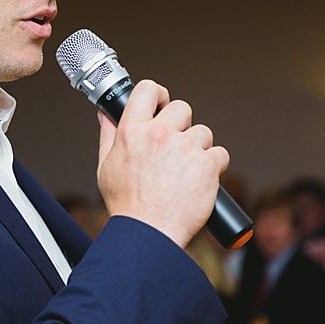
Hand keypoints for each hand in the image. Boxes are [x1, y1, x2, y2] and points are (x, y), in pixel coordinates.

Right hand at [96, 80, 229, 247]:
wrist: (149, 233)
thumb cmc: (127, 205)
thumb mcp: (106, 167)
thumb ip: (108, 136)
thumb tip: (105, 115)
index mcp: (132, 131)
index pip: (148, 90)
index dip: (159, 95)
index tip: (162, 104)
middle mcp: (159, 134)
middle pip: (182, 108)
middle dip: (182, 125)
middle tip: (175, 146)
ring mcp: (185, 148)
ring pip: (203, 133)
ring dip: (198, 148)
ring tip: (185, 172)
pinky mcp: (207, 164)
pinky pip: (219, 154)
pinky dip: (213, 167)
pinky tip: (199, 181)